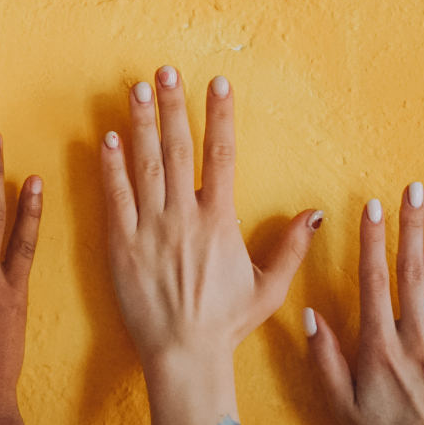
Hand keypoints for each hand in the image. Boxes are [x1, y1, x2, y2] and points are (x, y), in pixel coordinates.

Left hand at [98, 66, 319, 372]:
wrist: (184, 353)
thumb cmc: (226, 324)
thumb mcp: (269, 287)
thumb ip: (292, 248)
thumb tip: (315, 214)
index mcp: (219, 222)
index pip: (221, 155)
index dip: (220, 116)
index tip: (217, 83)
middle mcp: (184, 217)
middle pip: (178, 149)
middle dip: (173, 106)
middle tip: (165, 71)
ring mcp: (151, 229)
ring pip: (144, 165)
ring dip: (140, 124)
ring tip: (136, 89)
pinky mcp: (122, 245)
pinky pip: (116, 197)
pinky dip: (111, 167)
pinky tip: (108, 138)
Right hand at [306, 185, 423, 424]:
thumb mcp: (342, 408)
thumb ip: (324, 360)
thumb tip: (310, 314)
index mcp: (380, 348)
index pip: (375, 282)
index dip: (372, 241)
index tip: (371, 206)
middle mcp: (417, 339)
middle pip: (413, 272)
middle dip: (411, 227)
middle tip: (413, 189)